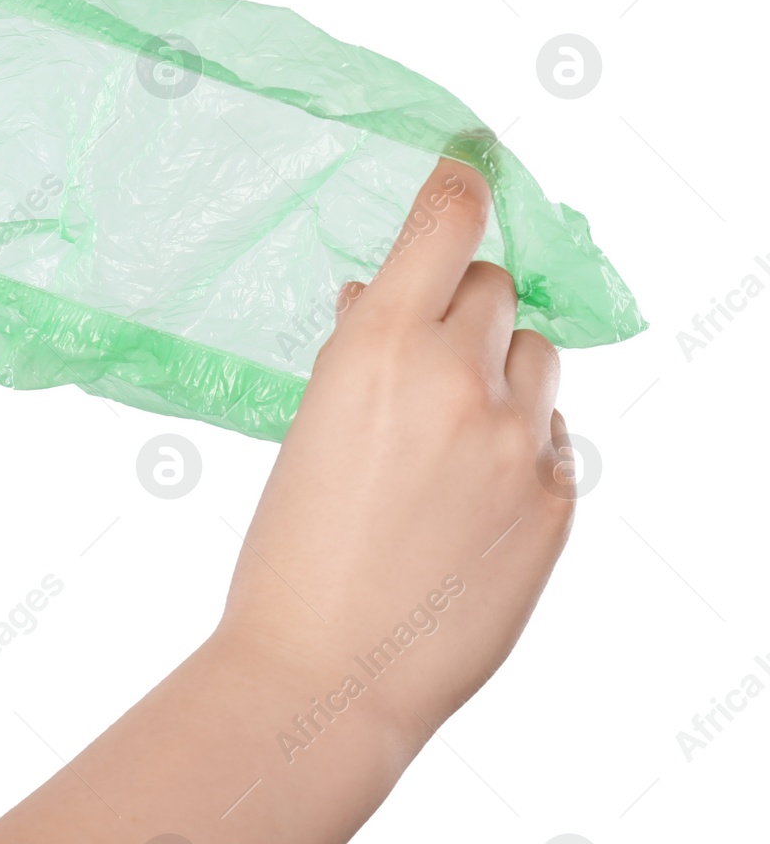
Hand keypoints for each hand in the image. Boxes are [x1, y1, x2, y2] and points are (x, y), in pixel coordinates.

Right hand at [0, 158, 575, 843]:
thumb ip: (361, 354)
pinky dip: (520, 444)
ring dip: (503, 368)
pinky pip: (554, 438)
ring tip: (452, 426)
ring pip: (541, 357)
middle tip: (428, 345)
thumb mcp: (308, 426)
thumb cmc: (288, 552)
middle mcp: (462, 380)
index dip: (459, 186)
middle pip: (498, 286)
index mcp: (380, 348)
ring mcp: (519, 444)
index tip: (465, 173)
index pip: (447, 221)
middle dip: (465, 302)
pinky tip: (469, 492)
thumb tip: (385, 303)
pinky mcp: (555, 503)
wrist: (325, 670)